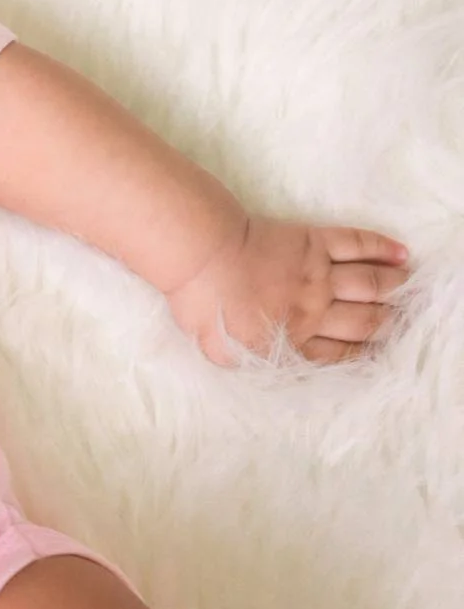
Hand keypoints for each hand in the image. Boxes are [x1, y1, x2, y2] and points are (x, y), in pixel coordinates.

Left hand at [164, 214, 410, 365]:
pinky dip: (382, 248)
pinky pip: (357, 244)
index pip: (343, 354)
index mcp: (292, 342)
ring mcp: (317, 274)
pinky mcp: (313, 241)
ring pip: (371, 284)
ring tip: (408, 289)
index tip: (379, 350)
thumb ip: (255, 362)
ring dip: (396, 288)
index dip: (366, 353)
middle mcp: (314, 311)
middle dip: (388, 324)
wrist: (200, 256)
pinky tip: (401, 254)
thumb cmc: (201, 305)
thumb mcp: (222, 352)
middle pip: (366, 321)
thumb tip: (277, 367)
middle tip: (398, 320)